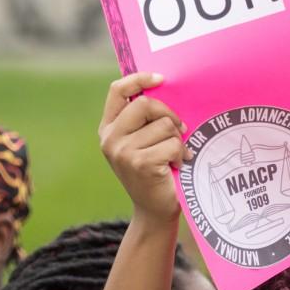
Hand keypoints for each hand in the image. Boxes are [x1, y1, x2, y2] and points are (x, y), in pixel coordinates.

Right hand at [98, 72, 189, 223]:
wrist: (155, 210)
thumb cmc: (155, 172)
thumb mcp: (143, 143)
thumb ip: (145, 121)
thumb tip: (165, 88)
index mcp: (108, 129)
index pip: (117, 91)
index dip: (139, 79)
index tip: (160, 79)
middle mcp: (111, 139)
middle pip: (146, 104)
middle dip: (169, 115)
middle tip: (179, 131)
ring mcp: (123, 151)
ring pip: (164, 125)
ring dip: (177, 140)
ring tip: (174, 156)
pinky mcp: (140, 163)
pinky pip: (172, 144)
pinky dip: (181, 154)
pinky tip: (176, 166)